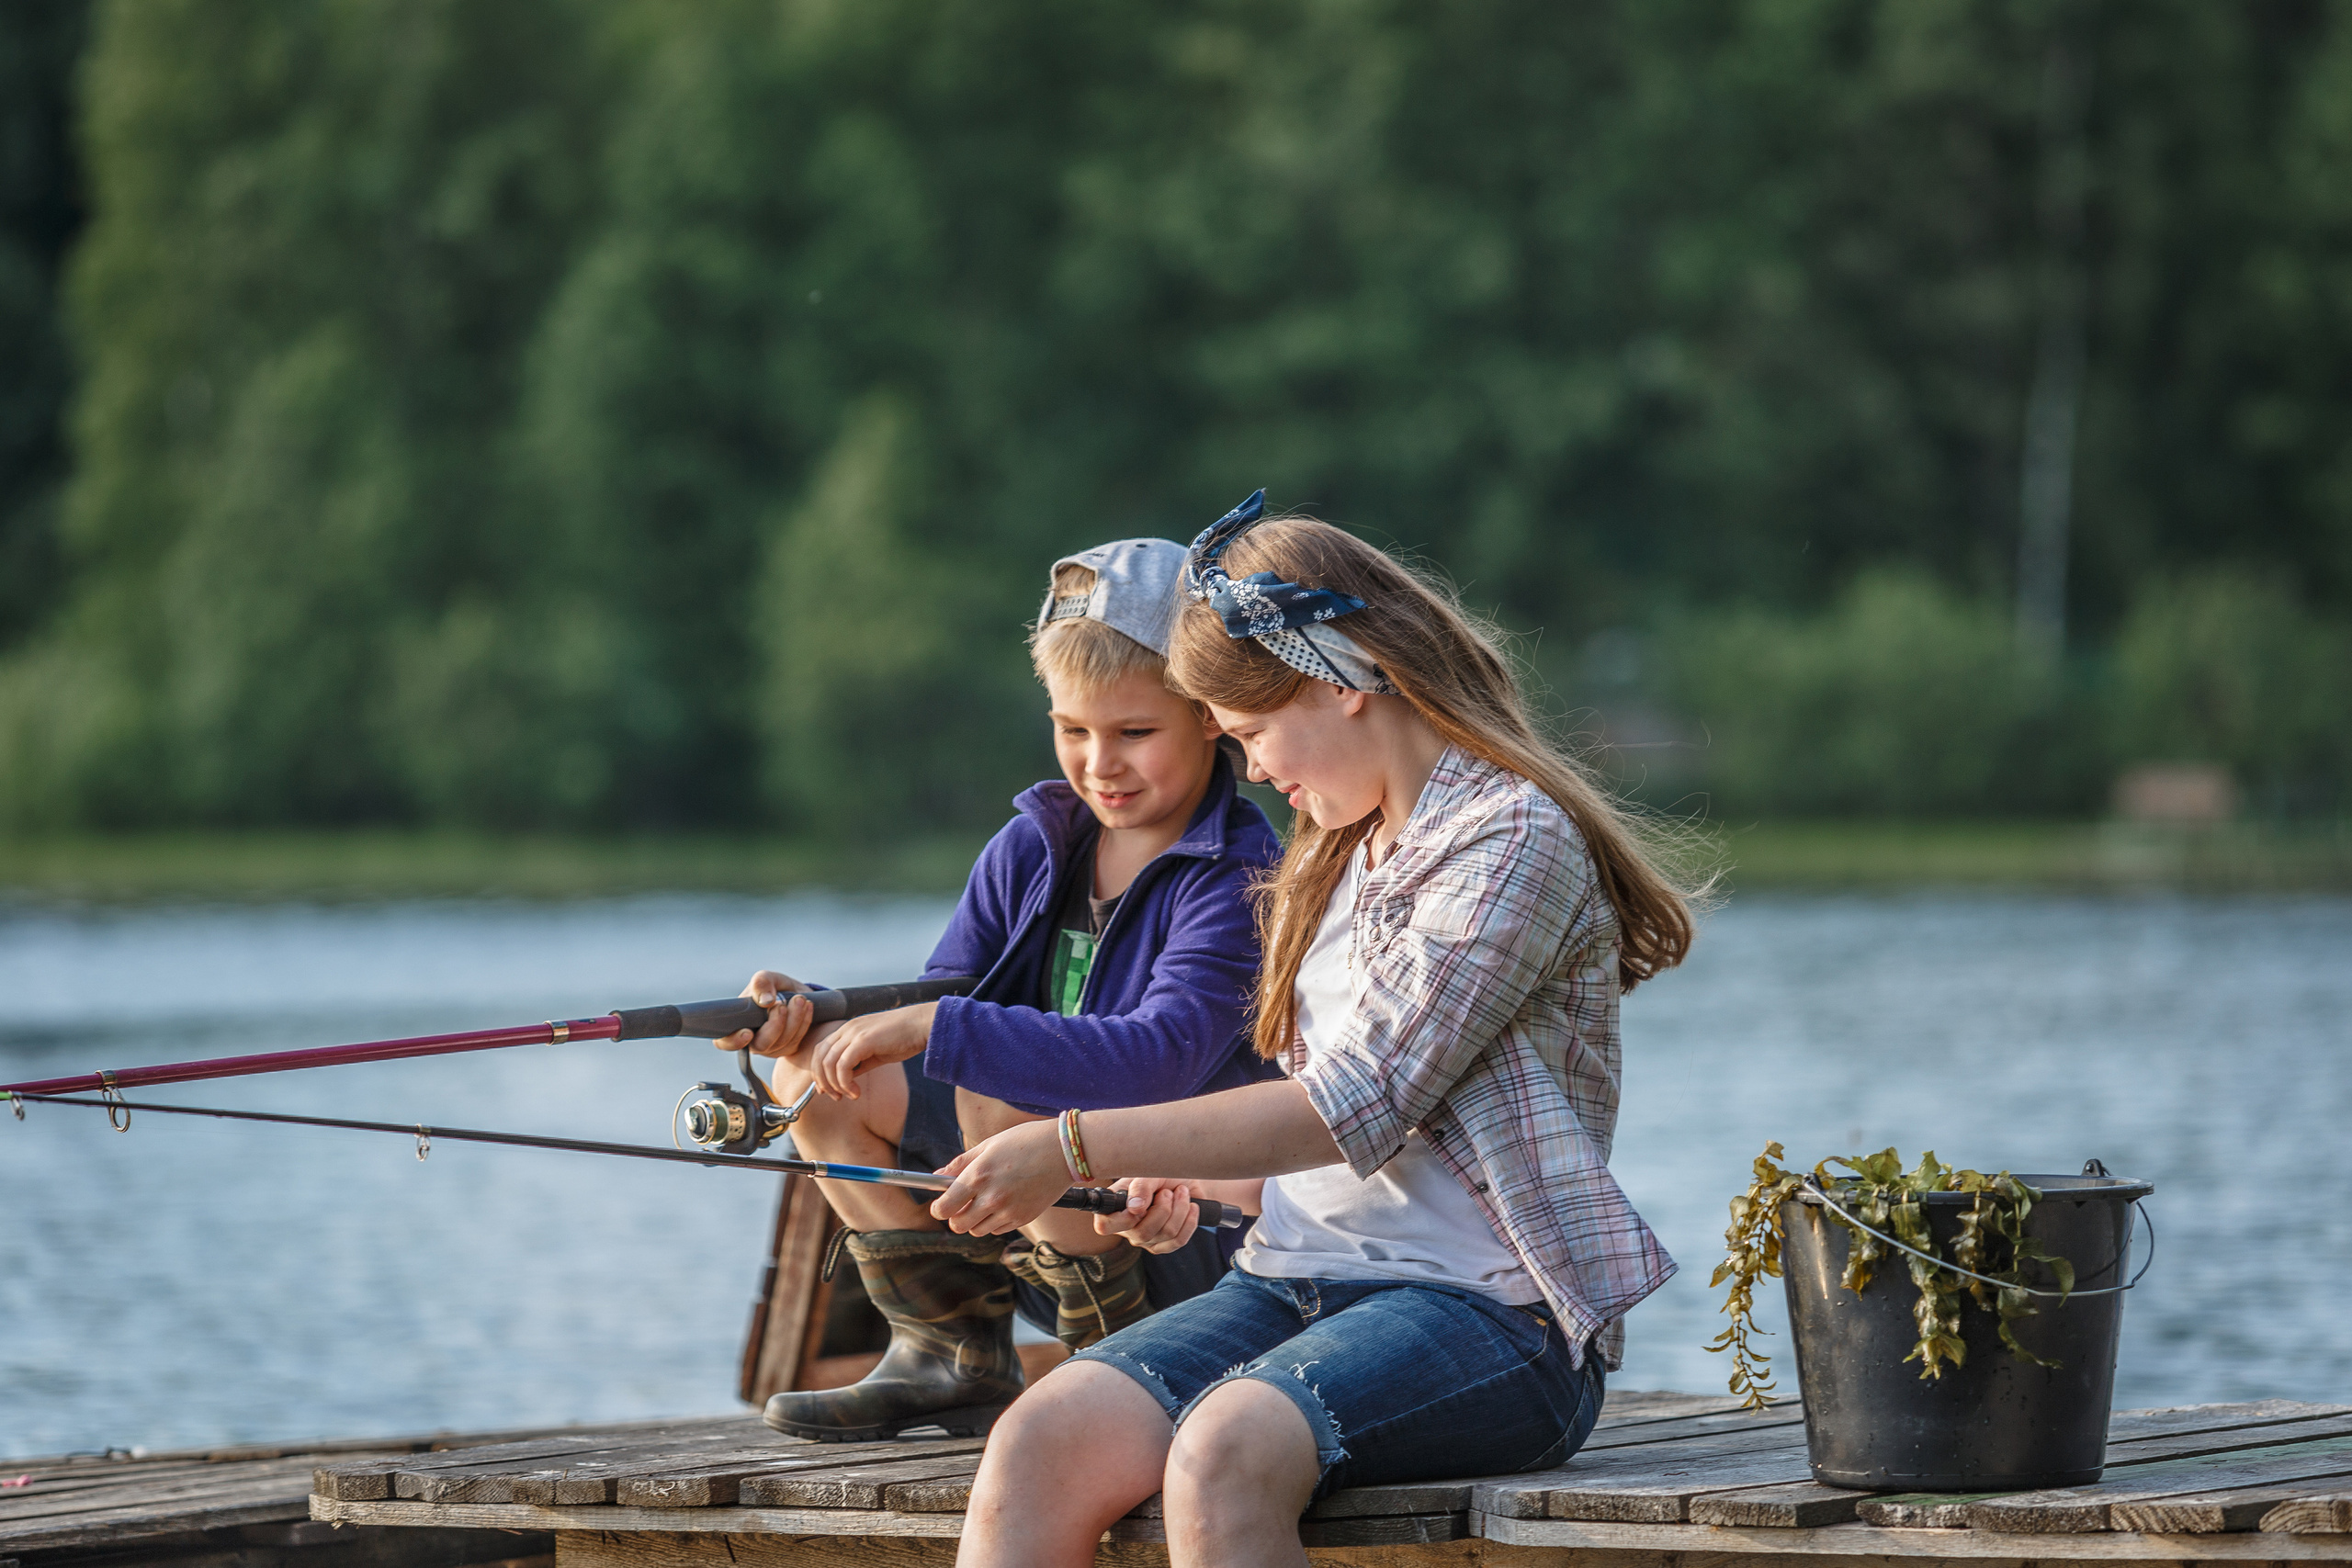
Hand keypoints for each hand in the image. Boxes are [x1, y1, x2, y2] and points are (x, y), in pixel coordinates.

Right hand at [720, 971, 815, 1064]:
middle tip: (783, 1004)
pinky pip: (796, 1041)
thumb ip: (761, 983)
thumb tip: (765, 1002)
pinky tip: (808, 1006)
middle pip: (760, 1045)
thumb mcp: (767, 978)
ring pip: (781, 1043)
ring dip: (793, 1020)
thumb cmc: (775, 987)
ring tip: (800, 999)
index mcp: (737, 1024)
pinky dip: (804, 1022)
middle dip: (774, 1025)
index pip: (725, 1041)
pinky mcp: (788, 1048)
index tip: (748, 1032)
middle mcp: (751, 1040)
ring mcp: (770, 1047)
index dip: (733, 1041)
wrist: (798, 994)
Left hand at [808, 1001, 935, 1099]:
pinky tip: (856, 1092)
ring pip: (828, 1063)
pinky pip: (843, 1066)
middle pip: (819, 1056)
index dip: (819, 1072)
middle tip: (835, 1097)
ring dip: (835, 1085)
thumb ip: (859, 1063)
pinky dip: (845, 1083)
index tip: (826, 1090)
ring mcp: (854, 1033)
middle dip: (822, 1081)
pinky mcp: (863, 1041)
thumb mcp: (876, 1052)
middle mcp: (847, 1029)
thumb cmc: (904, 1038)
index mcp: (848, 1029)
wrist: (922, 1026)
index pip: (821, 1050)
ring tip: (849, 1096)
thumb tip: (846, 1079)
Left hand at [930, 1120, 1073, 1235]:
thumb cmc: (1025, 1141)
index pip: (945, 1207)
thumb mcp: (989, 1145)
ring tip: (985, 1202)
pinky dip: (994, 1221)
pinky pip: (997, 1229)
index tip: (940, 1205)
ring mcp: (1008, 1210)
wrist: (1065, 1151)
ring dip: (975, 1220)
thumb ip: (961, 1163)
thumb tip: (937, 1176)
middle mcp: (991, 1196)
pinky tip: (1004, 1203)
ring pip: (977, 1231)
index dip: (938, 1209)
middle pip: (958, 1225)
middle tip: (961, 1205)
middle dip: (955, 1217)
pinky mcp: (1023, 1218)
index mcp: (978, 1175)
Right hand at [1097, 1177, 1199, 1253]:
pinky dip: (1189, 1220)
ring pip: (1165, 1234)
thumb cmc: (1163, 1175)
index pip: (1105, 1225)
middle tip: (1167, 1192)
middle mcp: (1127, 1228)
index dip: (1121, 1219)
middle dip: (1162, 1209)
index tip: (1138, 1205)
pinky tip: (1191, 1206)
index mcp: (1116, 1208)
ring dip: (1179, 1208)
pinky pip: (1179, 1240)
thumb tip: (1134, 1208)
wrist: (1187, 1181)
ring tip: (1181, 1192)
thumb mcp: (1151, 1174)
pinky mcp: (1164, 1245)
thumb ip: (1141, 1186)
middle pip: (1142, 1233)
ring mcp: (1146, 1239)